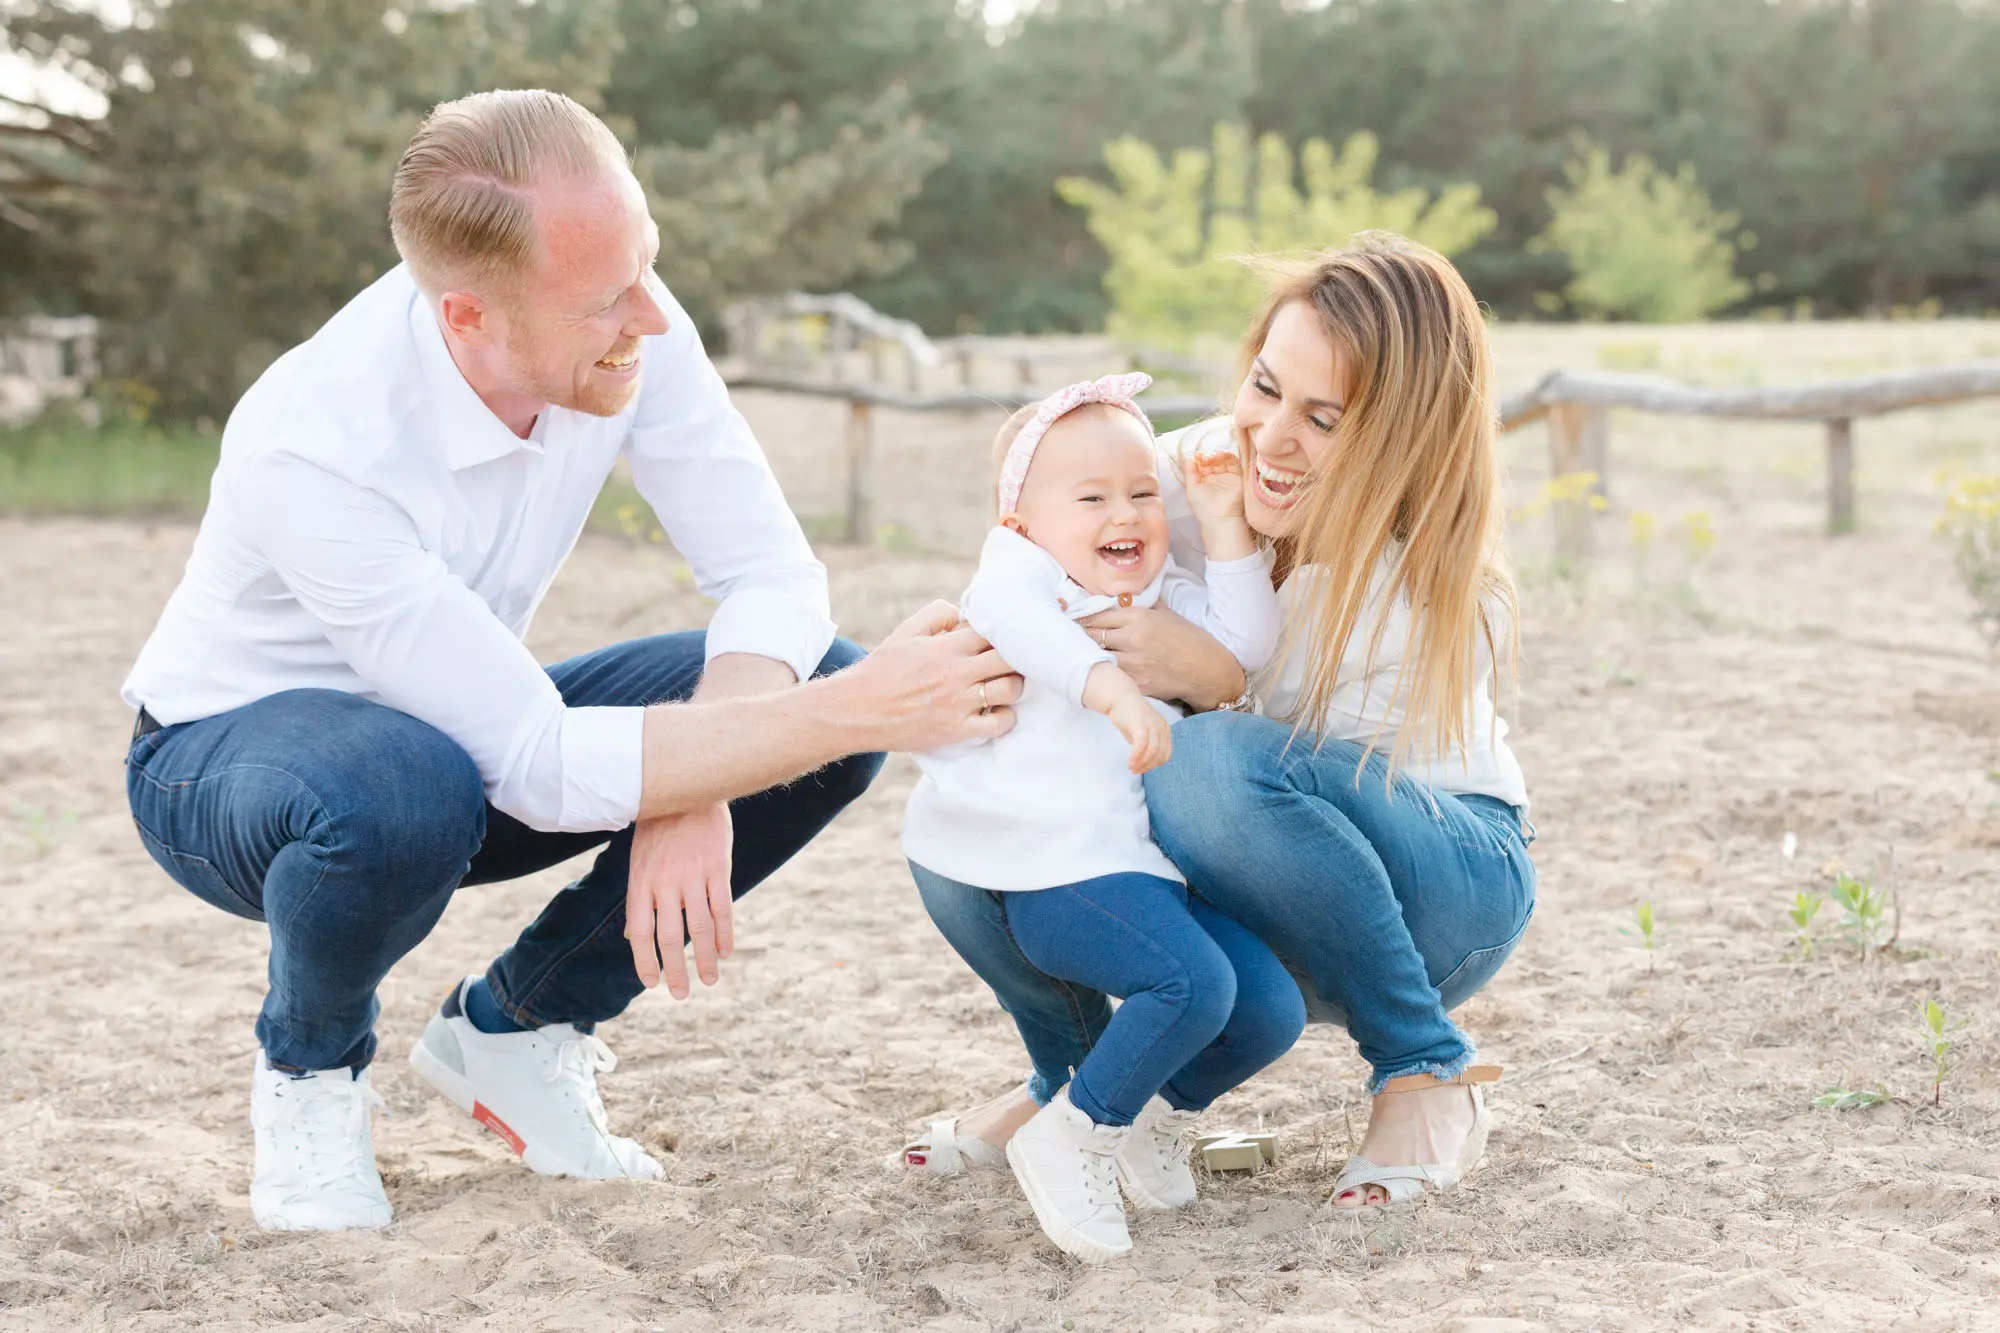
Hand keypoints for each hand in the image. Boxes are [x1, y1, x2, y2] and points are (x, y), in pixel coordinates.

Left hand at [625, 802, 732, 999]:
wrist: (685, 788)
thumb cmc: (658, 827)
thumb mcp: (639, 860)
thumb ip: (638, 899)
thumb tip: (633, 936)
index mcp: (641, 882)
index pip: (641, 932)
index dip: (645, 961)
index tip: (653, 984)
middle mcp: (665, 882)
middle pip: (670, 936)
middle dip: (676, 969)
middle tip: (682, 994)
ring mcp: (692, 875)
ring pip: (700, 927)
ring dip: (706, 957)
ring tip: (709, 980)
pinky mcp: (716, 867)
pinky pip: (722, 907)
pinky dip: (725, 932)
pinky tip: (725, 951)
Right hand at [838, 601, 1023, 751]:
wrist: (859, 710)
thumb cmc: (883, 669)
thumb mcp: (906, 631)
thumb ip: (938, 614)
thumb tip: (965, 613)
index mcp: (947, 646)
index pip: (994, 631)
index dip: (1003, 632)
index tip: (1002, 637)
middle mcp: (957, 673)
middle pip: (1010, 658)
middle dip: (1017, 656)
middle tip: (1011, 661)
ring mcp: (959, 703)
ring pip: (1011, 689)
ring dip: (1015, 685)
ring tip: (1005, 684)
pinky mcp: (957, 730)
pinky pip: (999, 725)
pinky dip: (1007, 718)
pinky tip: (998, 711)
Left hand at [1081, 605, 1246, 711]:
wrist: (1208, 671)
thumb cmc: (1189, 639)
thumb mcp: (1166, 613)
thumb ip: (1142, 604)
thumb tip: (1121, 594)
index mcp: (1138, 617)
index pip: (1096, 614)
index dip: (1080, 617)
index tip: (1069, 617)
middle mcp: (1132, 639)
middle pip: (1090, 636)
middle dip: (1078, 635)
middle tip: (1065, 635)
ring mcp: (1133, 664)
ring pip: (1096, 657)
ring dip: (1087, 655)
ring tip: (1078, 654)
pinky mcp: (1136, 684)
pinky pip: (1110, 677)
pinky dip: (1103, 672)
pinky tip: (1097, 671)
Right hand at [1106, 692, 1172, 772]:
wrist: (1120, 698)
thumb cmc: (1130, 717)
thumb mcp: (1143, 733)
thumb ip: (1147, 746)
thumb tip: (1145, 763)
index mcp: (1165, 729)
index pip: (1166, 754)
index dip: (1154, 765)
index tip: (1142, 769)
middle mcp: (1162, 727)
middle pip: (1160, 755)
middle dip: (1147, 766)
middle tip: (1135, 770)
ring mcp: (1152, 724)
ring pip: (1153, 751)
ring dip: (1142, 763)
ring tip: (1131, 767)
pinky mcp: (1140, 724)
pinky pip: (1142, 745)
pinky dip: (1136, 756)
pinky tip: (1130, 761)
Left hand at [1181, 448, 1246, 526]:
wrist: (1221, 519)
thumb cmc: (1204, 508)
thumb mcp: (1192, 489)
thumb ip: (1190, 472)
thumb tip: (1189, 457)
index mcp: (1206, 481)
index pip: (1204, 464)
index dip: (1200, 458)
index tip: (1196, 455)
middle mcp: (1218, 478)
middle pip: (1214, 460)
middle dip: (1208, 456)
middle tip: (1203, 457)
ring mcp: (1229, 477)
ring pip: (1225, 459)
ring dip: (1217, 454)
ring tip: (1210, 457)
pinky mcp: (1239, 477)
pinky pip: (1236, 462)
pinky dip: (1228, 456)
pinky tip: (1220, 456)